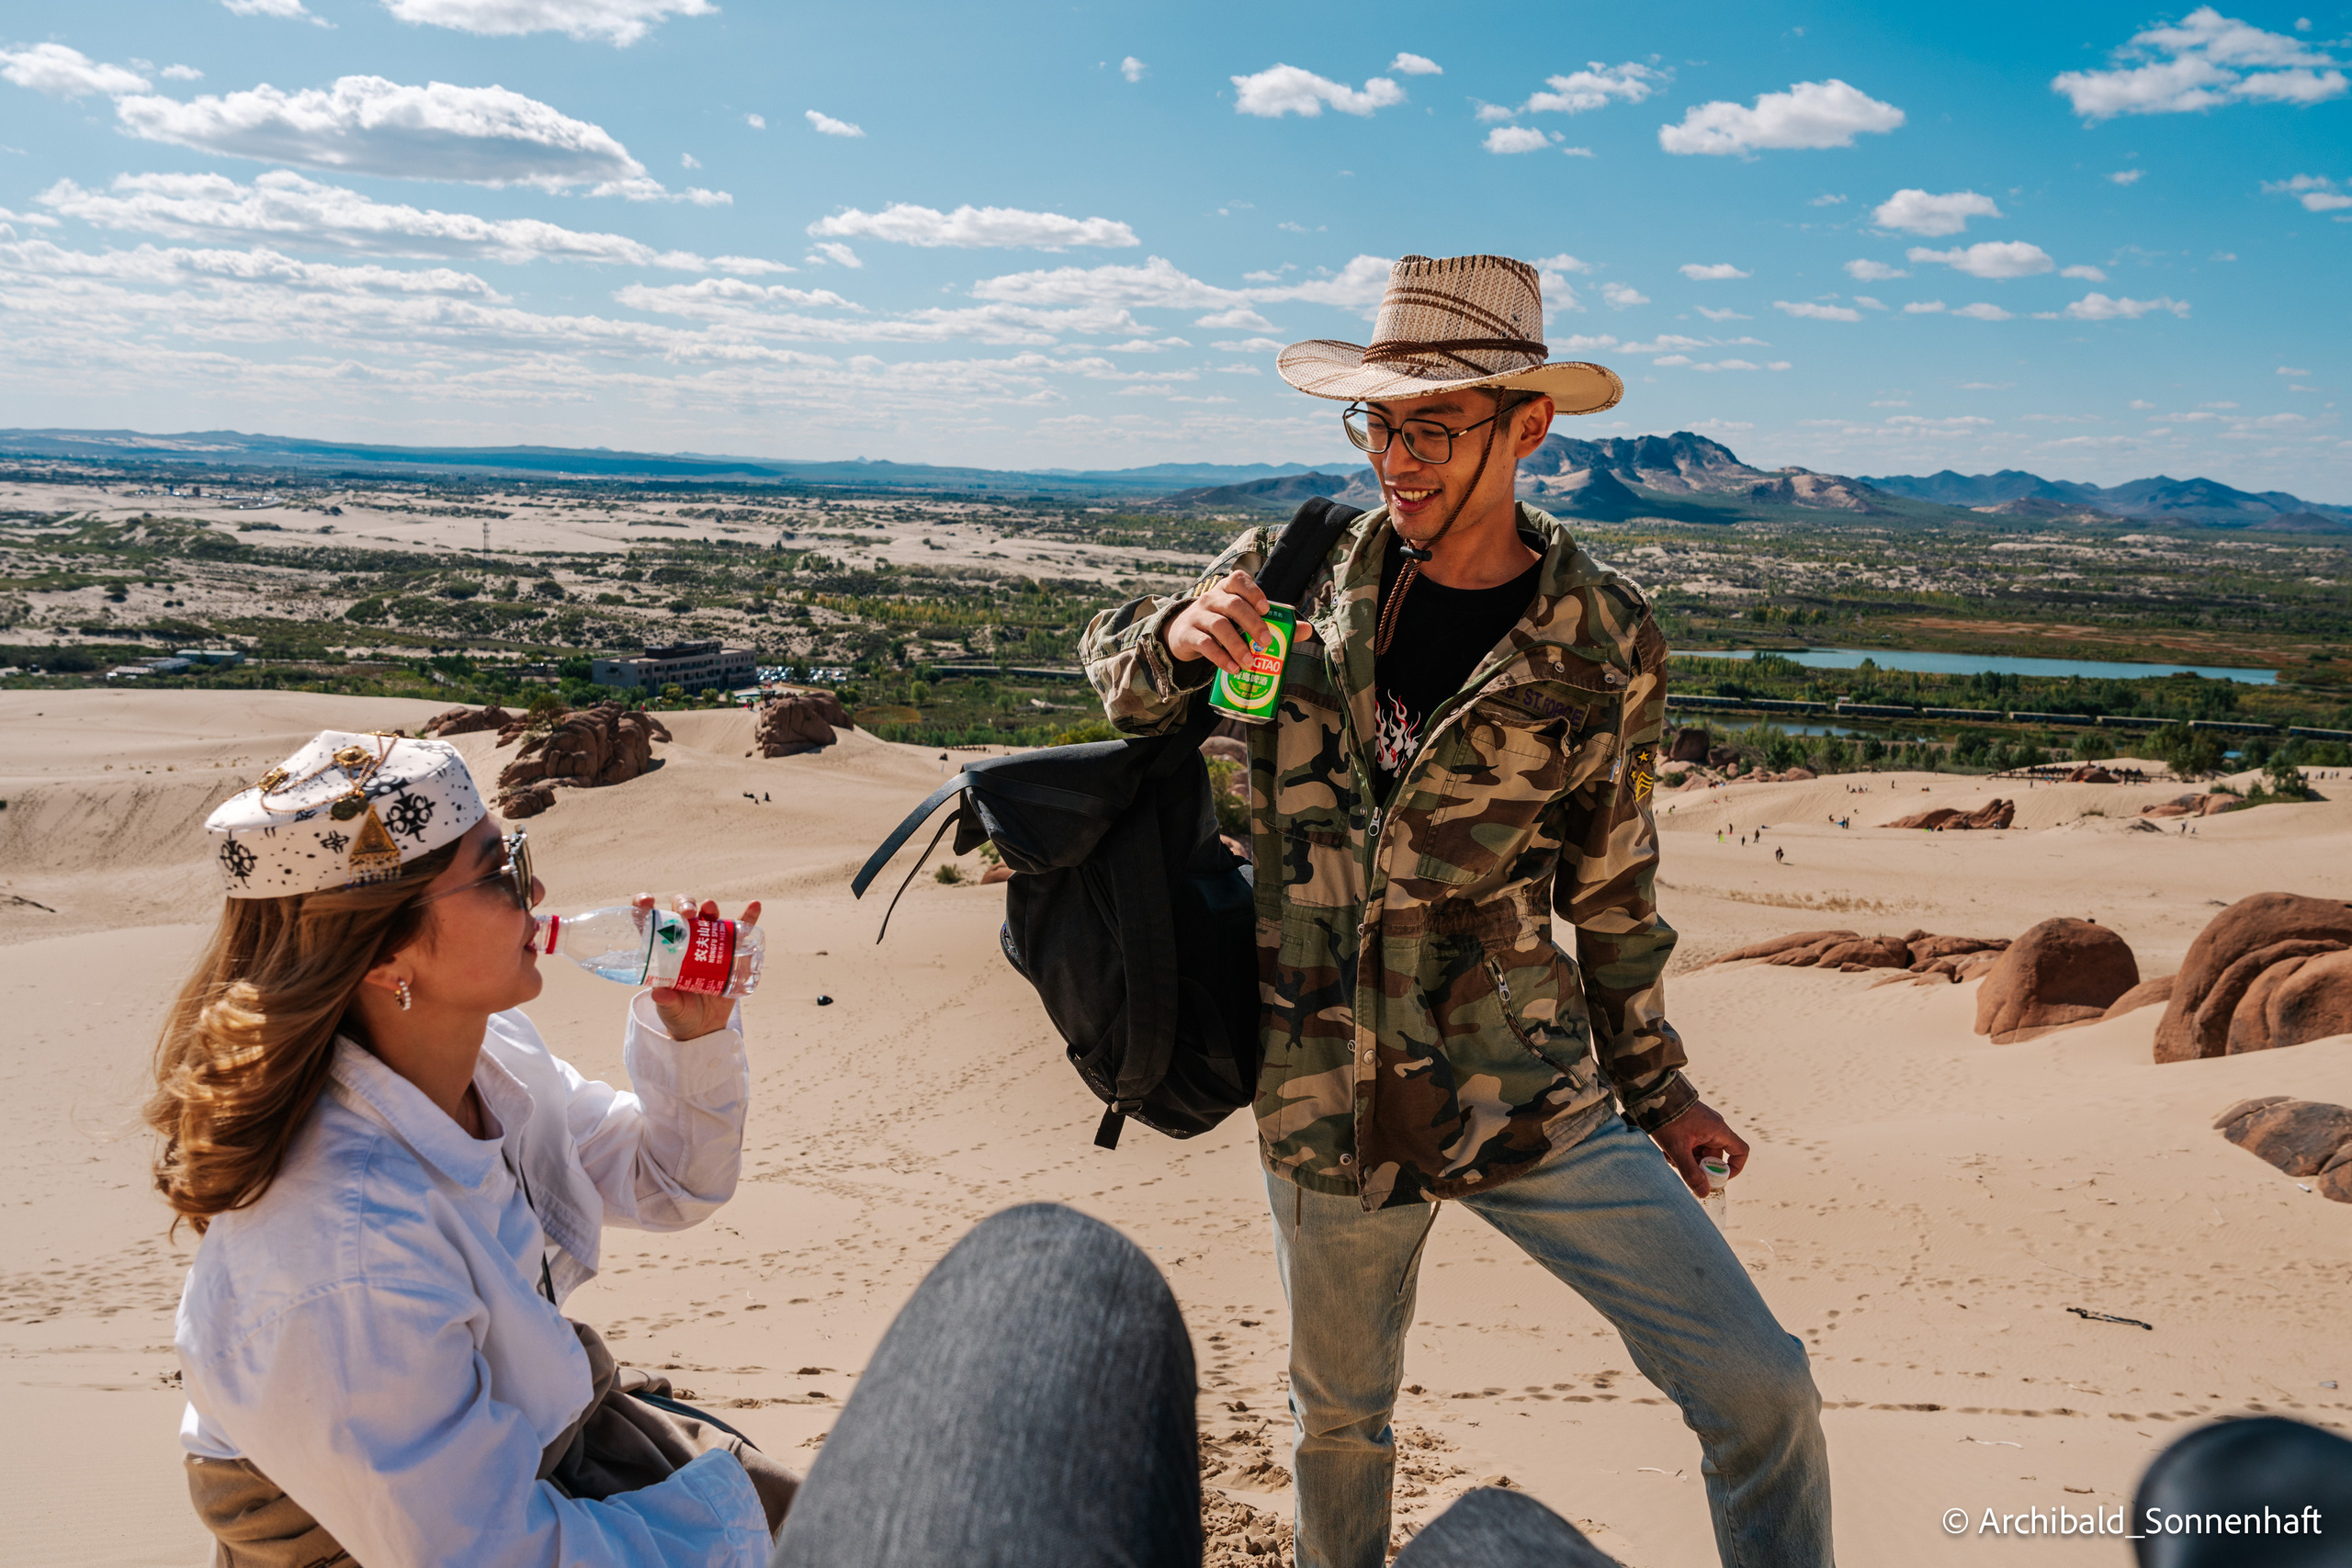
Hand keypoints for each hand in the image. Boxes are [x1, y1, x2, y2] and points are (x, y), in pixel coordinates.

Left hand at [636, 893, 758, 1040]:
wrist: (705, 1026)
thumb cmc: (680, 1012)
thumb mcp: (671, 1009)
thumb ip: (667, 1001)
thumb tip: (659, 993)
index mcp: (663, 949)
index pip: (651, 921)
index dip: (645, 905)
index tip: (647, 902)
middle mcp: (686, 939)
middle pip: (682, 912)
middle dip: (684, 905)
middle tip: (688, 914)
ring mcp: (710, 943)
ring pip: (708, 916)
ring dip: (710, 907)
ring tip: (711, 909)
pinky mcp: (732, 950)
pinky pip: (741, 930)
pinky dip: (748, 918)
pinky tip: (754, 907)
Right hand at [1162, 570, 1270, 673]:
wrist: (1182, 634)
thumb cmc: (1220, 625)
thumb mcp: (1238, 619)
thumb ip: (1269, 623)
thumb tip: (1301, 629)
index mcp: (1227, 589)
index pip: (1238, 580)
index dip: (1253, 592)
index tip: (1266, 609)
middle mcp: (1211, 598)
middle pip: (1233, 605)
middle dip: (1252, 623)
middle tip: (1266, 642)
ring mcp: (1197, 615)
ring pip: (1219, 625)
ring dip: (1237, 645)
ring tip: (1249, 662)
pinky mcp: (1187, 634)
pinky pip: (1205, 644)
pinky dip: (1221, 657)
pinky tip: (1233, 668)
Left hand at [1650, 1100, 1749, 1197]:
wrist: (1652, 1093)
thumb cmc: (1667, 1117)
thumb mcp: (1677, 1148)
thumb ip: (1690, 1171)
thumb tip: (1704, 1193)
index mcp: (1718, 1130)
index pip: (1740, 1151)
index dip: (1734, 1168)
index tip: (1718, 1177)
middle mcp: (1713, 1127)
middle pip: (1715, 1155)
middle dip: (1699, 1166)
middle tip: (1682, 1168)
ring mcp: (1701, 1125)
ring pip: (1700, 1151)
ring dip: (1687, 1159)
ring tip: (1669, 1156)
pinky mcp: (1689, 1124)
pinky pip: (1691, 1144)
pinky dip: (1681, 1151)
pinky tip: (1665, 1150)